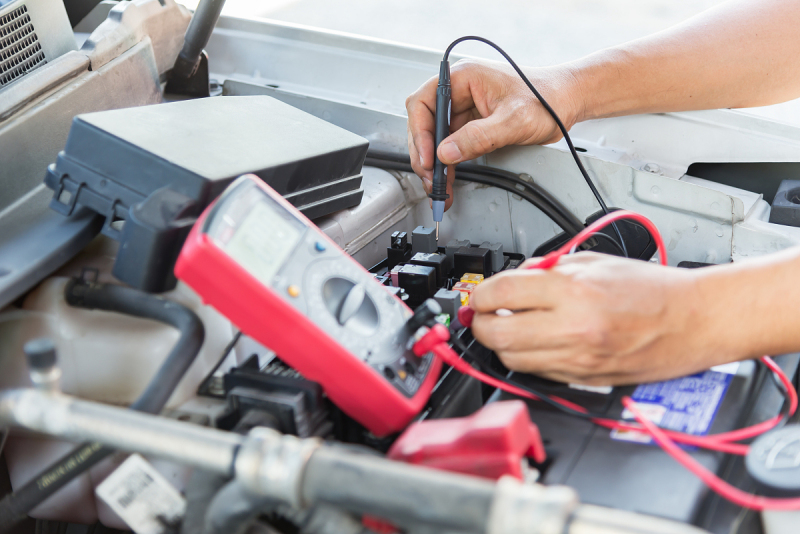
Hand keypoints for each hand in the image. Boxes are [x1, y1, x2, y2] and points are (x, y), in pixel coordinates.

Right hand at [405, 58, 582, 209]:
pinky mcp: (472, 123)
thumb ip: (478, 137)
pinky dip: (448, 163)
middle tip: (432, 177)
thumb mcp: (513, 121)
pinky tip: (449, 178)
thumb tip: (447, 153)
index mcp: (464, 77)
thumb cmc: (548, 99)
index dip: (421, 132)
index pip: (424, 103)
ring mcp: (465, 107)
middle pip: (425, 122)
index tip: (429, 157)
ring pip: (436, 136)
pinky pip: (451, 144)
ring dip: (434, 162)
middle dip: (425, 152)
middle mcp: (460, 91)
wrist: (568, 101)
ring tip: (438, 184)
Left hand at [468, 253, 734, 385]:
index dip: (480, 294)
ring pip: (512, 359)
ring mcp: (578, 360)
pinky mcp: (584, 380)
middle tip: (484, 313)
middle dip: (481, 323)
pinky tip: (536, 341)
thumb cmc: (652, 289)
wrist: (693, 321)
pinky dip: (528, 358)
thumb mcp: (593, 262)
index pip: (501, 293)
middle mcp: (572, 329)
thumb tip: (512, 281)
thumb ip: (547, 270)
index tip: (479, 295)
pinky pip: (537, 372)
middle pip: (497, 334)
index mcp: (574, 292)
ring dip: (502, 343)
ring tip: (511, 326)